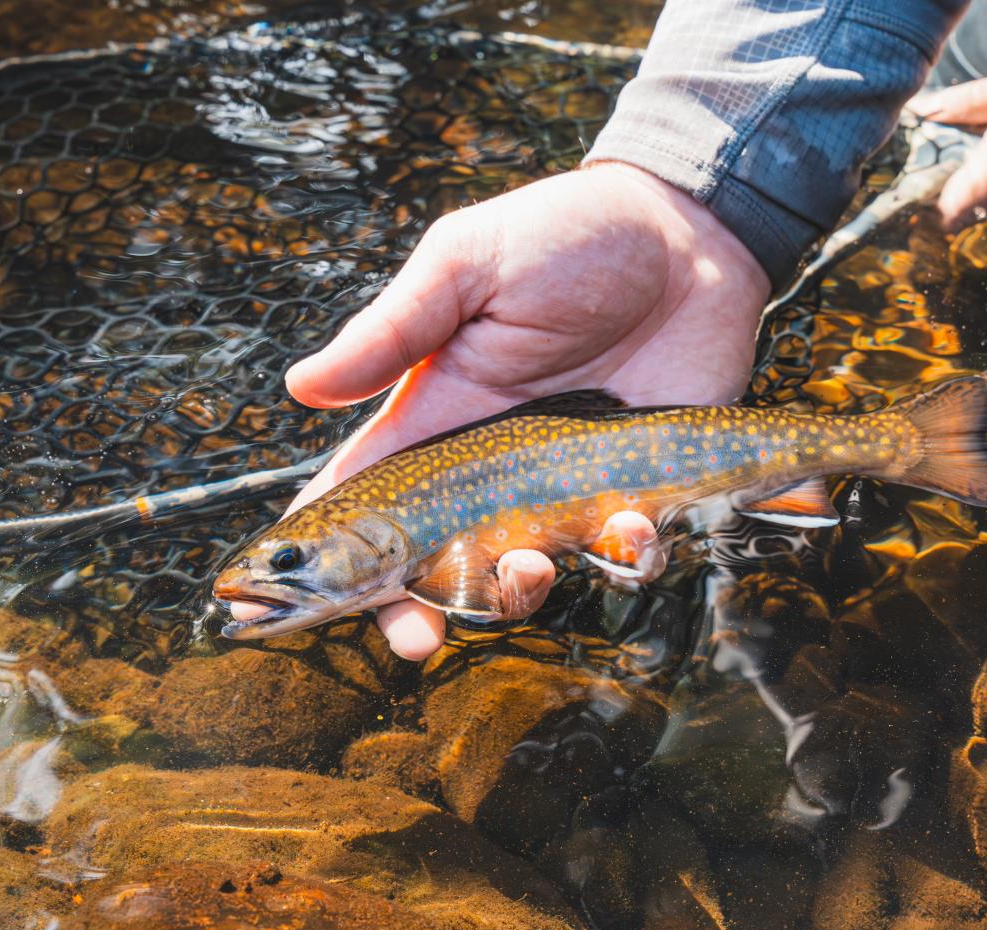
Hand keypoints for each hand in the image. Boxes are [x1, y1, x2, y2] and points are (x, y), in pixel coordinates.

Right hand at [283, 162, 769, 659]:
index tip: (296, 602)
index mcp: (439, 416)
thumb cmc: (568, 236)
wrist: (690, 234)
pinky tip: (629, 526)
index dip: (331, 552)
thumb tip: (300, 386)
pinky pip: (626, 550)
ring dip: (520, 593)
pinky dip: (625, 556)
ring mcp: (567, 486)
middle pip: (438, 559)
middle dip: (418, 610)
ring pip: (528, 574)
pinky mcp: (641, 490)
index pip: (369, 496)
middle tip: (416, 637)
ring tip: (530, 569)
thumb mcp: (469, 263)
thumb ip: (395, 328)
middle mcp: (495, 467)